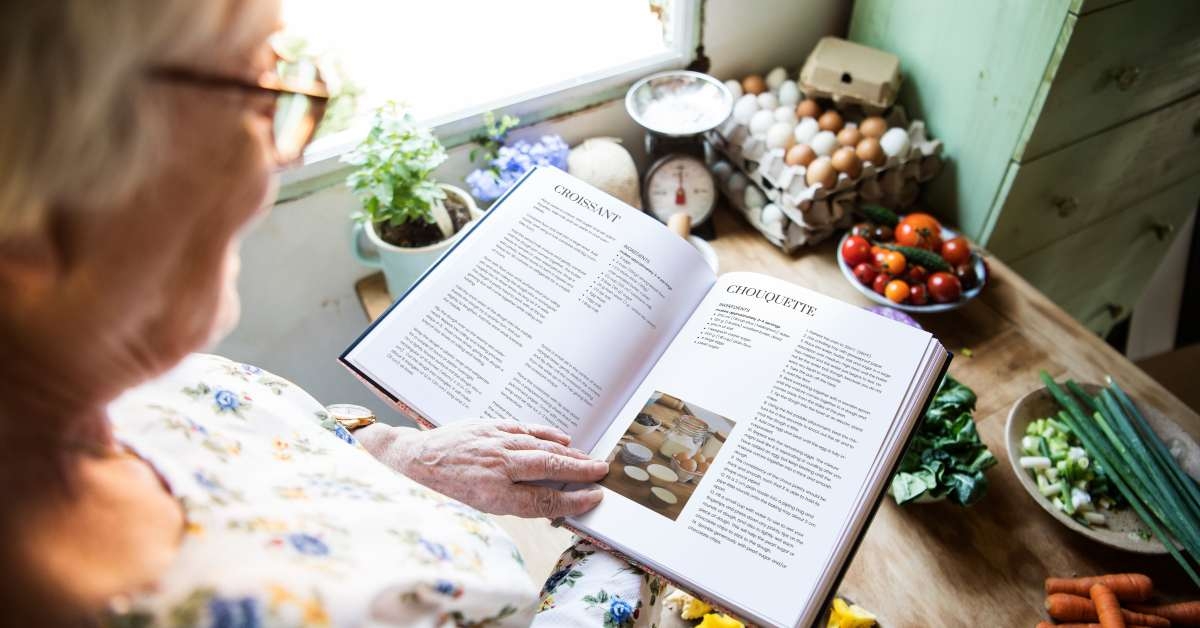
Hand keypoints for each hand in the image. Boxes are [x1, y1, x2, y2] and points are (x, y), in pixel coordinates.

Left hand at [361, 420, 606, 518]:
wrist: (413, 462)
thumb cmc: (443, 492)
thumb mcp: (477, 509)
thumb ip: (515, 504)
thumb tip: (550, 503)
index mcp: (493, 493)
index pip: (544, 499)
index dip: (573, 499)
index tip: (593, 497)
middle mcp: (496, 466)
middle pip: (548, 467)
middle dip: (579, 470)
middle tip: (602, 472)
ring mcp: (494, 442)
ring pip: (540, 446)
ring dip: (569, 453)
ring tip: (589, 459)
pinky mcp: (490, 426)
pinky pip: (525, 429)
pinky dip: (547, 433)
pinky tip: (563, 439)